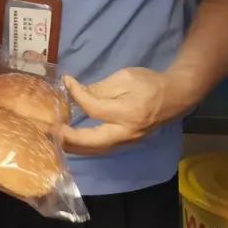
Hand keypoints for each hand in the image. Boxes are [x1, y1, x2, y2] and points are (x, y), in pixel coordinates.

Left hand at [60, 68, 175, 155]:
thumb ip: (100, 88)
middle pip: (93, 141)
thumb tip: (78, 93)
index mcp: (128, 112)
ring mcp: (129, 141)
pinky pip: (104, 148)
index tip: (67, 82)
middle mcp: (127, 132)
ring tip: (56, 140)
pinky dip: (87, 146)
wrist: (176, 96)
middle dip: (70, 138)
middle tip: (51, 131)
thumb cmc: (150, 83)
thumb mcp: (125, 78)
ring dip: (76, 147)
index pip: (94, 108)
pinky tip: (74, 142)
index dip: (77, 95)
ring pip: (98, 149)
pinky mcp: (129, 143)